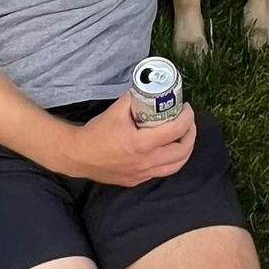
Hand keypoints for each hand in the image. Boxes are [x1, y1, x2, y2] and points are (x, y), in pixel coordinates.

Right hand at [57, 94, 196, 185]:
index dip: (187, 117)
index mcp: (140, 144)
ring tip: (184, 135)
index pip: (175, 131)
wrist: (78, 156)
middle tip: (188, 120)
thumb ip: (137, 97)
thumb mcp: (118, 109)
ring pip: (175, 166)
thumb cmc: (97, 131)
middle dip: (190, 134)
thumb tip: (153, 87)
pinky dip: (171, 160)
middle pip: (182, 151)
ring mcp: (141, 174)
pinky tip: (168, 149)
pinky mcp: (136, 180)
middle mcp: (144, 162)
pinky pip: (161, 172)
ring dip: (185, 150)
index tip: (186, 108)